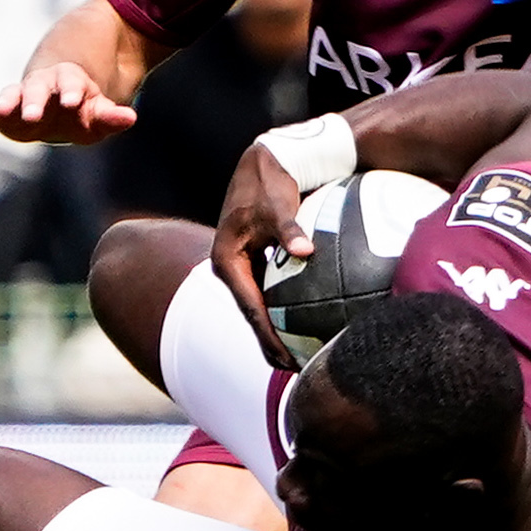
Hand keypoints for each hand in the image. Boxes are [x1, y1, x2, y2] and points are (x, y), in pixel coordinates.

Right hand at [0, 61, 137, 146]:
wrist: (58, 106)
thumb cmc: (82, 110)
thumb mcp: (99, 114)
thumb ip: (112, 116)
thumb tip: (130, 117)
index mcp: (69, 81)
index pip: (71, 83)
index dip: (71, 91)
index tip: (72, 100)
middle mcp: (42, 85)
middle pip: (37, 89)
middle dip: (34, 100)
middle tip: (32, 115)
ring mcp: (21, 96)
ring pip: (11, 95)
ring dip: (4, 103)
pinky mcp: (4, 112)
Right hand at [210, 139, 310, 367]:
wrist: (264, 161)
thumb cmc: (269, 182)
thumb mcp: (278, 205)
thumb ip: (290, 229)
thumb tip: (304, 252)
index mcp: (227, 262)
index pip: (249, 309)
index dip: (267, 337)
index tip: (286, 359)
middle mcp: (230, 269)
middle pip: (251, 315)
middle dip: (271, 344)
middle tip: (295, 370)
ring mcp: (241, 267)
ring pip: (259, 307)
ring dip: (276, 330)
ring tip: (298, 356)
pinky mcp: (254, 262)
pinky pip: (268, 293)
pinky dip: (282, 310)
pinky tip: (302, 324)